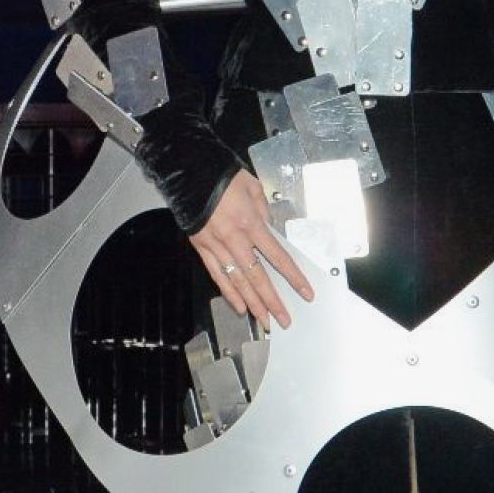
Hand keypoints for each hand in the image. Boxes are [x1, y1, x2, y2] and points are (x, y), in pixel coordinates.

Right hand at [188, 169, 313, 329]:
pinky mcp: (201, 247)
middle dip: (272, 301)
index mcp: (250, 222)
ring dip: (252, 303)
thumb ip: (265, 212)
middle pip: (257, 277)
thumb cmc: (223, 177)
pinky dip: (228, 292)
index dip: (293, 277)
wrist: (188, 172)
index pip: (277, 257)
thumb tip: (271, 231)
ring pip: (237, 281)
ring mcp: (216, 245)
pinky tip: (239, 306)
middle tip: (283, 320)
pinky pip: (217, 275)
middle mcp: (234, 238)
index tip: (305, 293)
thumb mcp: (253, 187)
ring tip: (264, 320)